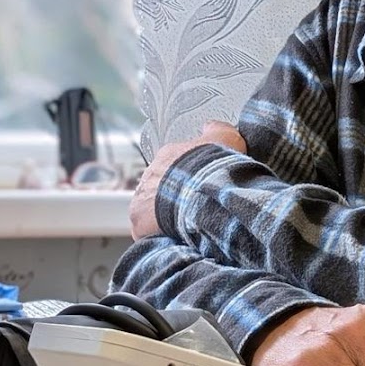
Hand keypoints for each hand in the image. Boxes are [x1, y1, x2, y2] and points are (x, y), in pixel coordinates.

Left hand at [128, 120, 246, 239]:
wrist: (201, 194)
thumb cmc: (213, 168)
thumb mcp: (226, 138)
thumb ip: (217, 130)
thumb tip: (210, 126)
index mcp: (169, 154)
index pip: (176, 165)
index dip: (191, 178)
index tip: (201, 189)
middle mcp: (151, 173)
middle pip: (162, 187)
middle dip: (176, 198)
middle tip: (195, 210)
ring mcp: (142, 196)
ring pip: (153, 208)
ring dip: (166, 216)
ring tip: (187, 227)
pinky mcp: (138, 220)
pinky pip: (147, 229)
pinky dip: (160, 234)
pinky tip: (176, 239)